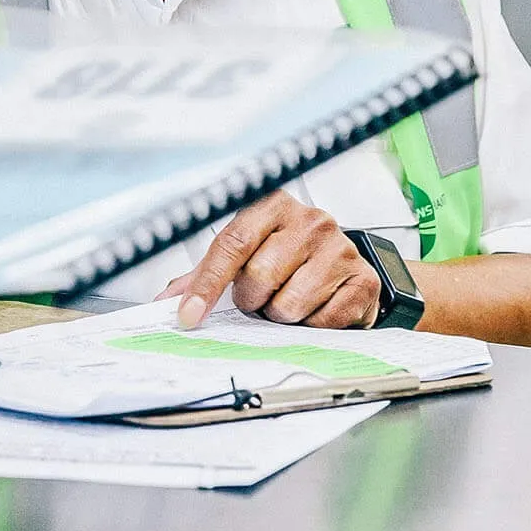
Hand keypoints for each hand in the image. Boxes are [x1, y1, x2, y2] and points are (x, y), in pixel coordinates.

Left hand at [159, 192, 380, 330]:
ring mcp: (341, 248)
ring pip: (289, 303)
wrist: (344, 266)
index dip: (207, 283)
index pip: (232, 244)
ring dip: (281, 314)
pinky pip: (322, 321)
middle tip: (260, 296)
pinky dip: (312, 325)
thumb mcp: (245, 255)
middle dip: (251, 300)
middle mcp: (310, 220)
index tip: (189, 314)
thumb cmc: (288, 258)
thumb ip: (204, 274)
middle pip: (259, 277)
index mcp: (272, 205)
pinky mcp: (363, 280)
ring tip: (288, 299)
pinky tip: (316, 307)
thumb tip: (167, 300)